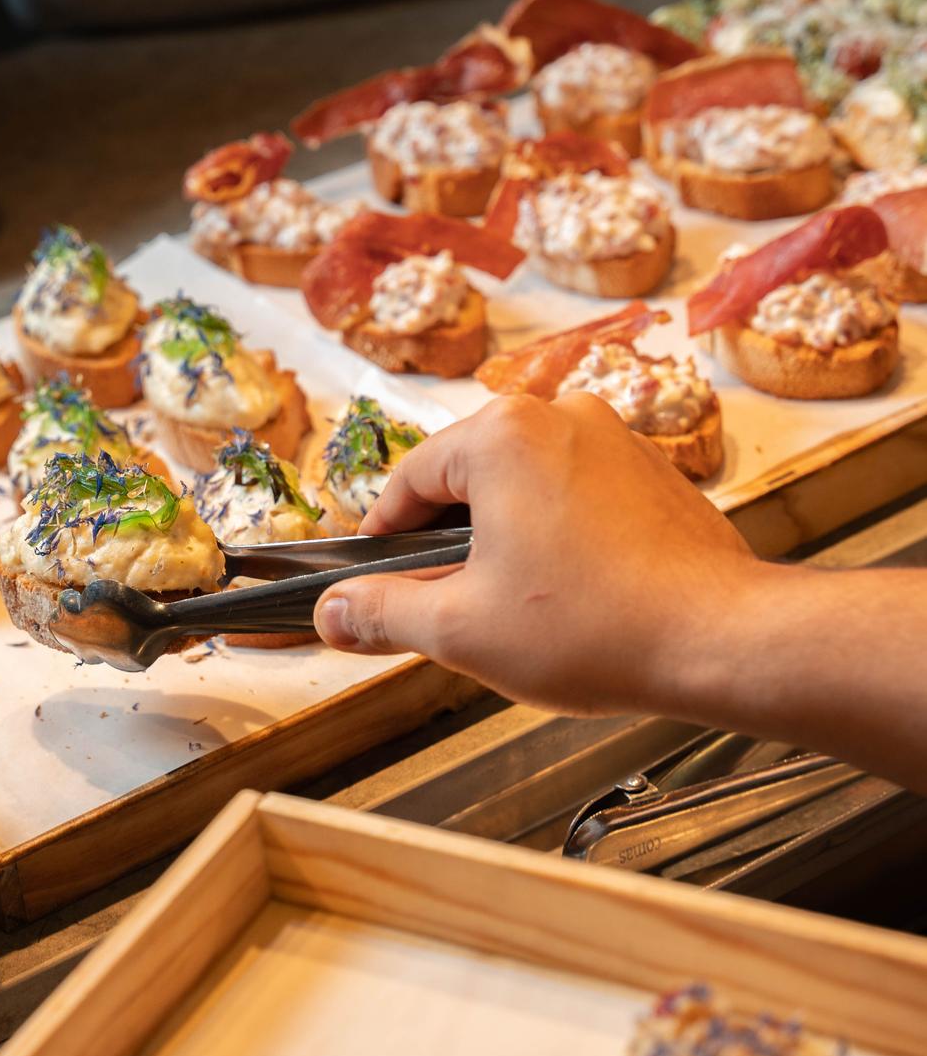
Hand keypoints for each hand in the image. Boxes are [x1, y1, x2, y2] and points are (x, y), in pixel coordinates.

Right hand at [313, 394, 755, 716]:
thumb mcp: (461, 630)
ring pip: (525, 487)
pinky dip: (558, 538)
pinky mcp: (655, 473)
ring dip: (505, 541)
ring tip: (513, 611)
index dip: (382, 539)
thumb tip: (333, 611)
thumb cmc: (596, 627)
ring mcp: (615, 439)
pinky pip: (578, 496)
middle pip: (468, 478)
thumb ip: (383, 613)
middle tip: (443, 609)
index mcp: (501, 435)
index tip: (372, 583)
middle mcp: (559, 416)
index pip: (409, 480)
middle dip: (448, 544)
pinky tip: (568, 599)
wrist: (722, 639)